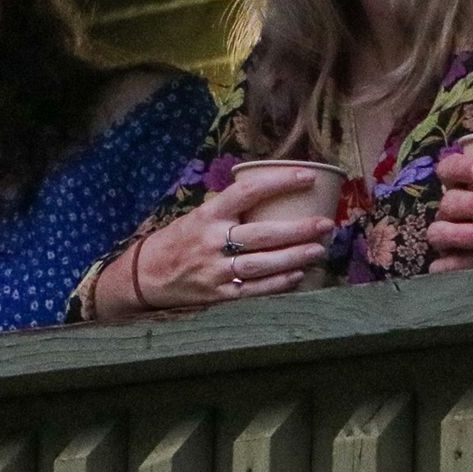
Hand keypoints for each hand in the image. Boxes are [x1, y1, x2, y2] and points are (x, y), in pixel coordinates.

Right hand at [133, 168, 336, 307]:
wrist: (146, 275)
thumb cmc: (180, 240)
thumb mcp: (200, 215)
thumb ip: (232, 210)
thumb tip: (276, 197)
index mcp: (208, 214)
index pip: (248, 192)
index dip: (279, 183)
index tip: (308, 177)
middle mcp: (212, 240)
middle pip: (262, 234)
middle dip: (298, 229)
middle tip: (325, 223)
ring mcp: (215, 270)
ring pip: (262, 263)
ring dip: (294, 257)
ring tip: (319, 250)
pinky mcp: (218, 294)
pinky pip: (254, 289)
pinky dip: (278, 283)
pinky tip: (297, 275)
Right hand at [425, 154, 472, 273]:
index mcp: (467, 187)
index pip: (450, 168)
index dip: (462, 166)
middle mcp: (451, 212)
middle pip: (449, 201)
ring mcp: (446, 240)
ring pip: (439, 232)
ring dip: (463, 233)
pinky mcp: (448, 267)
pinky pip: (439, 267)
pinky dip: (452, 265)